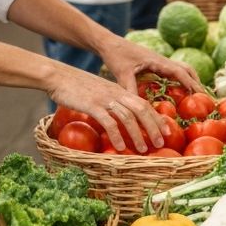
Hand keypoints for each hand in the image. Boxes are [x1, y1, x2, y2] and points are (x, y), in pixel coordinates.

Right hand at [47, 66, 164, 153]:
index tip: (166, 131)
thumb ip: (111, 101)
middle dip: (153, 127)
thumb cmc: (77, 86)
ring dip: (137, 134)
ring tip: (142, 149)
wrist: (58, 76)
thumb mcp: (99, 92)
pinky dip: (116, 135)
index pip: (144, 103)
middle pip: (141, 109)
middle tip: (160, 144)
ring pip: (128, 117)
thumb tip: (119, 118)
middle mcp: (116, 94)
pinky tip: (120, 147)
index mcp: (119, 91)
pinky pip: (108, 121)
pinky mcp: (92, 105)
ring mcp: (105, 99)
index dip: (157, 118)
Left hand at [100, 33, 205, 98]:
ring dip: (190, 80)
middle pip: (187, 69)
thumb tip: (137, 108)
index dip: (192, 84)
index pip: (180, 72)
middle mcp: (162, 60)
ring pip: (181, 69)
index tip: (202, 94)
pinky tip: (179, 91)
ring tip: (195, 95)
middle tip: (204, 97)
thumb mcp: (122, 73)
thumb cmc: (116, 55)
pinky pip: (172, 72)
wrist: (109, 43)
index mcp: (157, 61)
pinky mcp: (154, 64)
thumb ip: (131, 89)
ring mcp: (159, 61)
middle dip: (196, 82)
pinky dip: (180, 80)